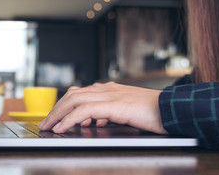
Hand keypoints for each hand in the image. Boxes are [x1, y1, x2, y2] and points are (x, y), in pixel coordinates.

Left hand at [38, 82, 167, 134]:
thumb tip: (96, 122)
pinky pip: (85, 111)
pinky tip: (62, 128)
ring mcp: (111, 95)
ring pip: (75, 100)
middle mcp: (107, 89)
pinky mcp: (115, 105)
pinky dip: (70, 119)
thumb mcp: (127, 112)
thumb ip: (109, 114)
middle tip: (45, 123)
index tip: (54, 117)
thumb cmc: (153, 113)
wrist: (174, 109)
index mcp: (109, 90)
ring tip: (48, 127)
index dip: (63, 105)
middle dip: (56, 110)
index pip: (79, 93)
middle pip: (72, 95)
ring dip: (58, 114)